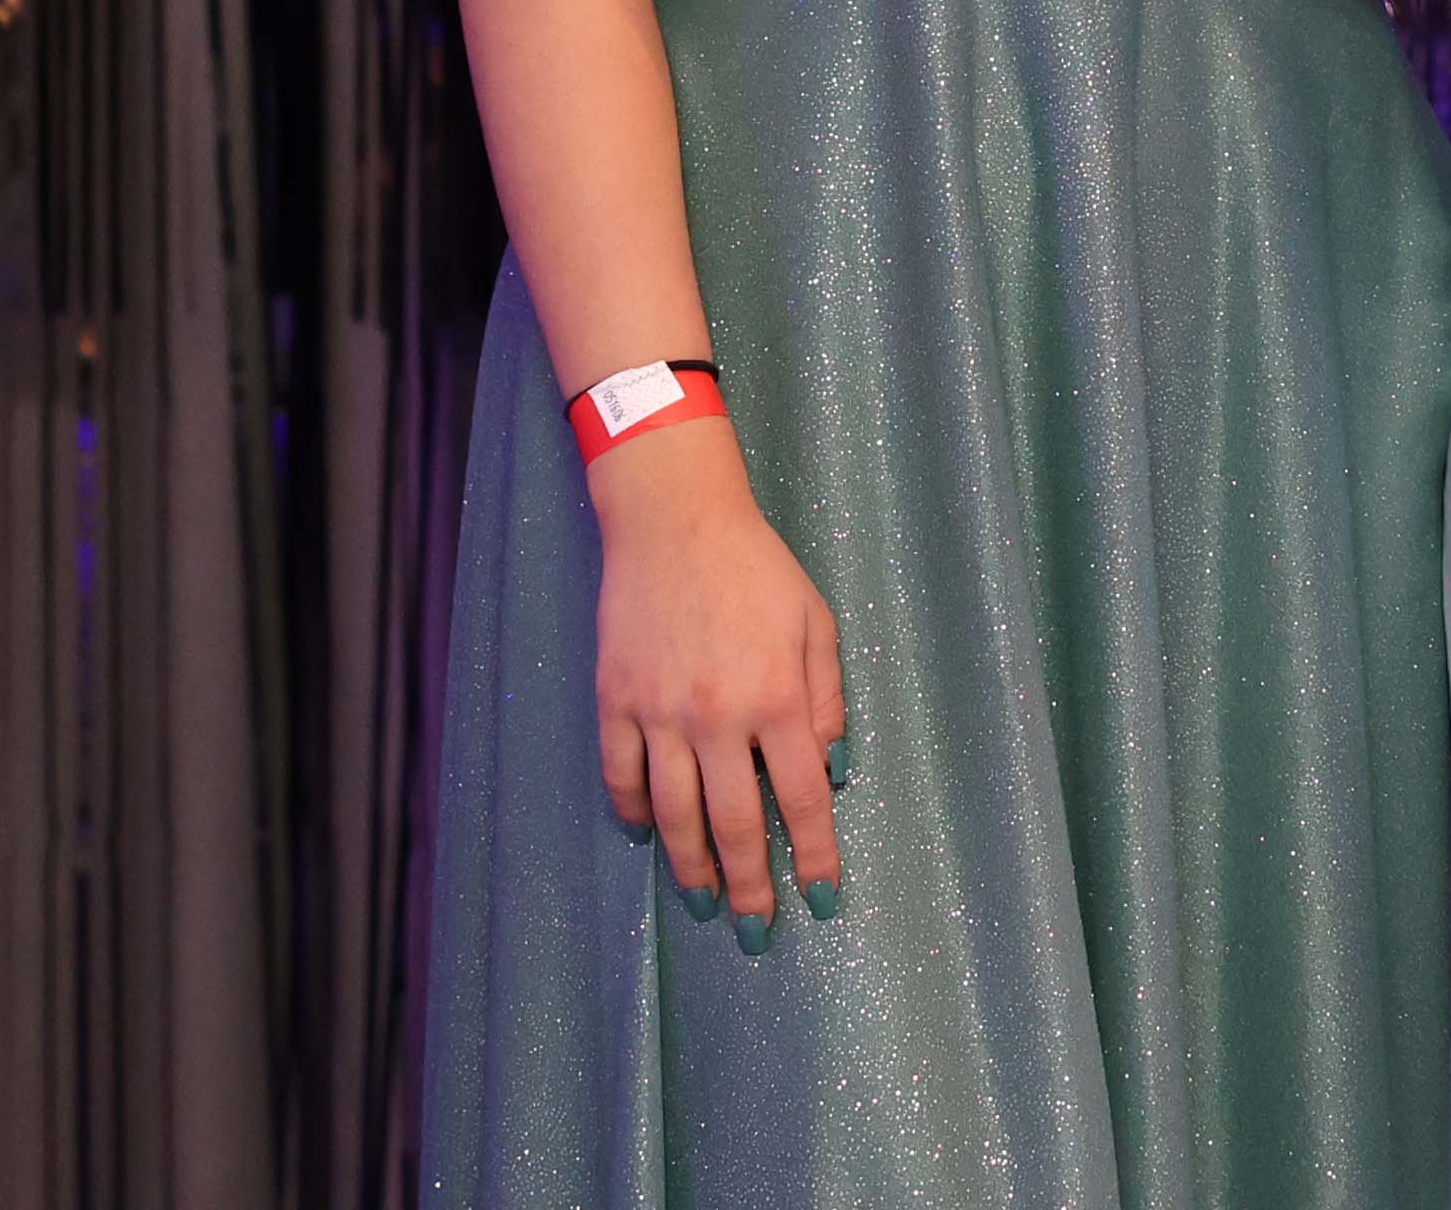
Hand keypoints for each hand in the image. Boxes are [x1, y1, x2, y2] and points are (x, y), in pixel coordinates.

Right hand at [586, 423, 846, 930]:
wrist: (673, 520)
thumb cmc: (755, 569)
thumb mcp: (815, 623)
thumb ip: (828, 699)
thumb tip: (835, 771)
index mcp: (778, 698)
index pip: (804, 799)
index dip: (816, 856)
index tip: (824, 900)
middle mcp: (719, 716)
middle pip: (736, 824)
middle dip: (750, 887)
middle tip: (754, 930)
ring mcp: (659, 712)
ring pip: (674, 814)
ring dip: (691, 867)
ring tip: (704, 901)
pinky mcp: (615, 700)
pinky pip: (622, 775)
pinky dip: (633, 813)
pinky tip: (647, 836)